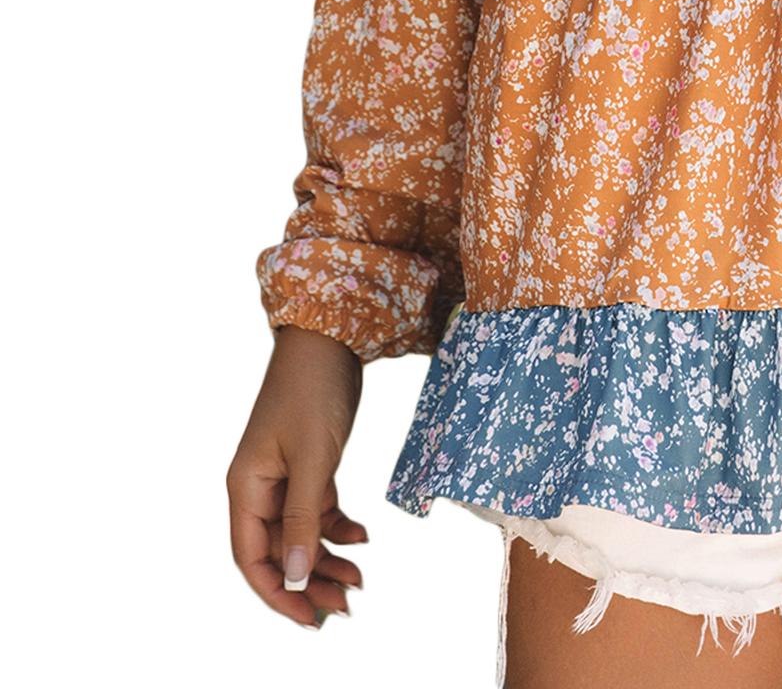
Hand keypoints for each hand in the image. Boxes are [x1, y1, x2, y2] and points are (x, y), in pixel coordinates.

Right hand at [227, 325, 367, 629]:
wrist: (329, 336)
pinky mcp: (308, 463)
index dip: (276, 593)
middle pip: (277, 552)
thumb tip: (293, 576)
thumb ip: (301, 518)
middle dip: (308, 582)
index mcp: (246, 487)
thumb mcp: (312, 457)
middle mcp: (259, 487)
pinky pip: (317, 509)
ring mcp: (283, 475)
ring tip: (359, 581)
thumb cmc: (313, 389)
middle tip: (345, 604)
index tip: (309, 617)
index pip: (252, 559)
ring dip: (324, 559)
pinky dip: (336, 527)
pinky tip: (362, 538)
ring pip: (299, 534)